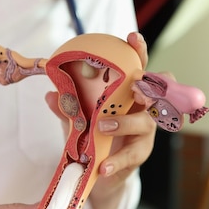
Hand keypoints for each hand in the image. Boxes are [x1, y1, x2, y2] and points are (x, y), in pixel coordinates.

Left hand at [43, 32, 156, 208]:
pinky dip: (116, 161)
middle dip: (149, 86)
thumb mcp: (79, 118)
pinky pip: (132, 155)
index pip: (139, 66)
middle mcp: (143, 108)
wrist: (101, 169)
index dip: (139, 51)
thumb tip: (51, 94)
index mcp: (129, 92)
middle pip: (158, 91)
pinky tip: (103, 167)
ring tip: (103, 127)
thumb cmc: (95, 135)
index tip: (132, 38)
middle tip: (133, 88)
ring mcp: (145, 132)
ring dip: (124, 122)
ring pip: (145, 123)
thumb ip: (68, 106)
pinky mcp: (139, 154)